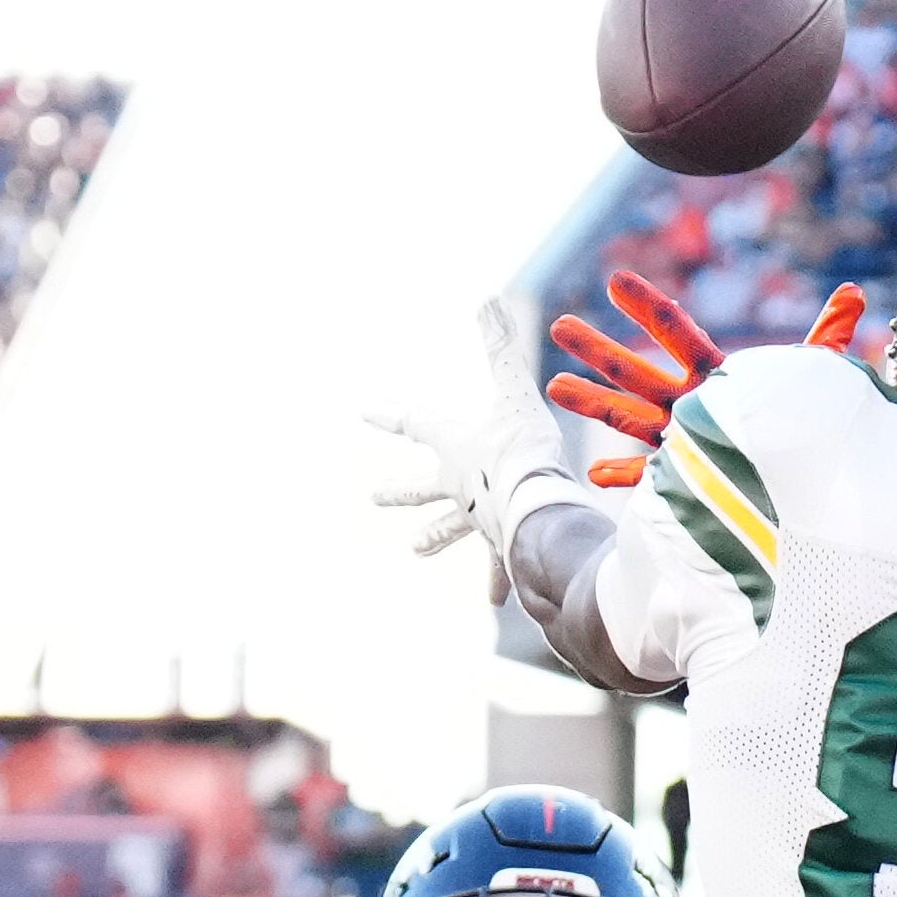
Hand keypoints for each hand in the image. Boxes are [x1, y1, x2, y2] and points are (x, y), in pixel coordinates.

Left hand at [365, 296, 565, 559]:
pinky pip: (496, 564)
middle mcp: (456, 485)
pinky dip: (497, 579)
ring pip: (447, 529)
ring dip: (432, 538)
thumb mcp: (512, 390)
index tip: (361, 412)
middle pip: (419, 488)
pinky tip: (495, 600)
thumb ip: (500, 345)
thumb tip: (488, 296)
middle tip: (373, 497)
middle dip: (398, 491)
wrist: (535, 506)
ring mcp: (475, 517)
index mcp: (453, 446)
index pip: (413, 424)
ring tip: (415, 551)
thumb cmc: (521, 448)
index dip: (387, 416)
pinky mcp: (500, 543)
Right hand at [548, 272, 865, 484]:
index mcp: (717, 378)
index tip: (615, 280)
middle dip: (599, 349)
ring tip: (553, 386)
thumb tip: (856, 294)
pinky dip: (623, 478)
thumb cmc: (811, 429)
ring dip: (591, 404)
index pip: (678, 334)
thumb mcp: (814, 382)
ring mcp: (683, 443)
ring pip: (628, 419)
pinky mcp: (685, 482)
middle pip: (638, 372)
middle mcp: (692, 406)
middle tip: (559, 324)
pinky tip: (593, 474)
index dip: (648, 308)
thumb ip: (827, 338)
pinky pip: (647, 482)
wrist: (810, 489)